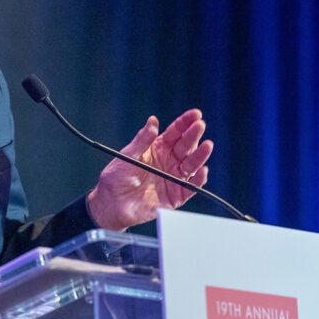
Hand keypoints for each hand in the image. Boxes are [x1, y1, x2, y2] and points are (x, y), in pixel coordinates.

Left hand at [86, 109, 212, 230]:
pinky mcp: (176, 195)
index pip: (175, 132)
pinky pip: (191, 187)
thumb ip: (142, 141)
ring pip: (191, 164)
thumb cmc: (117, 177)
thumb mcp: (128, 156)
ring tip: (207, 146)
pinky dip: (198, 180)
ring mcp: (174, 177)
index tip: (196, 114)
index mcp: (158, 148)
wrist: (111, 203)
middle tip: (200, 125)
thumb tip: (153, 121)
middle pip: (186, 146)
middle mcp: (169, 161)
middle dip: (194, 135)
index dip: (185, 123)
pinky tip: (202, 170)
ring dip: (200, 155)